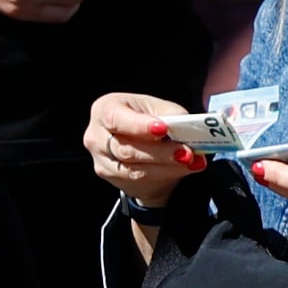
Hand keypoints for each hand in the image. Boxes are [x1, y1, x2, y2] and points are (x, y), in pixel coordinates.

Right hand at [88, 91, 211, 206]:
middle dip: (160, 151)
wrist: (142, 148)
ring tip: (191, 161)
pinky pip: (138, 179)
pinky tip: (184, 169)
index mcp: (105, 108)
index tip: (163, 129)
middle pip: (126, 148)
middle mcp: (96, 135)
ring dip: (167, 166)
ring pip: (134, 169)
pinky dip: (165, 174)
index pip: (116, 118)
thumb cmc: (149, 121)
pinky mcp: (110, 176)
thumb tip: (189, 129)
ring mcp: (100, 159)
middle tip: (187, 152)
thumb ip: (171, 117)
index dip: (139, 125)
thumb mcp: (161, 110)